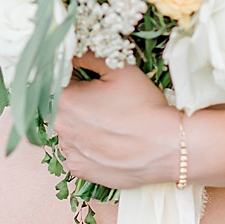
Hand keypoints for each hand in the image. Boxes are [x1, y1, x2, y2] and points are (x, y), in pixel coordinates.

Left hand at [55, 60, 182, 188]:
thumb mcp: (120, 69)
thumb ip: (89, 56)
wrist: (169, 147)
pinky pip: (75, 153)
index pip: (54, 82)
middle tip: (102, 102)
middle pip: (59, 107)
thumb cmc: (145, 107)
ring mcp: (69, 151)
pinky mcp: (80, 170)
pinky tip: (106, 141)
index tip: (86, 79)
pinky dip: (85, 146)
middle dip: (75, 101)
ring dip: (79, 125)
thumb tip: (72, 52)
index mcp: (64, 100)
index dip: (70, 78)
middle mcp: (60, 128)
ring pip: (67, 131)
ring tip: (107, 123)